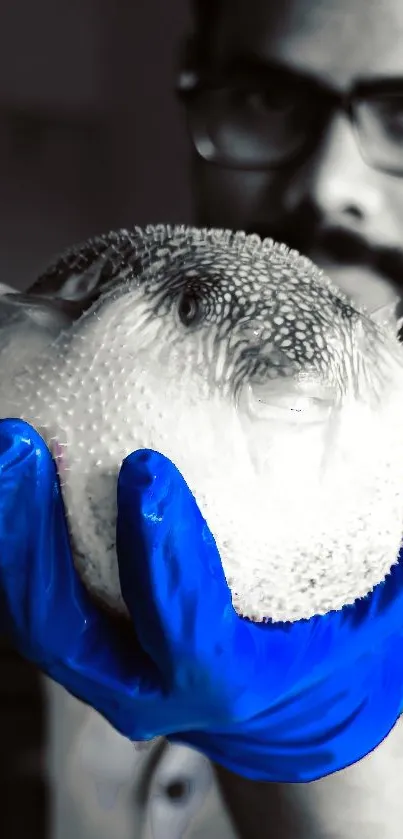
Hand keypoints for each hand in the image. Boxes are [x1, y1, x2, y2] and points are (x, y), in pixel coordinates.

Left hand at [1, 418, 402, 782]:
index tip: (147, 470)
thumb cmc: (330, 642)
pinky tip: (15, 477)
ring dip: (9, 534)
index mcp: (230, 684)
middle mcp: (154, 690)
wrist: (289, 706)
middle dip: (36, 542)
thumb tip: (378, 440)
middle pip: (69, 633)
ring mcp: (108, 672)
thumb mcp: (368, 607)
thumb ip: (364, 541)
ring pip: (34, 618)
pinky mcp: (86, 647)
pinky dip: (14, 542)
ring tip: (6, 446)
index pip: (185, 632)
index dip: (164, 556)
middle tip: (23, 447)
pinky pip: (33, 600)